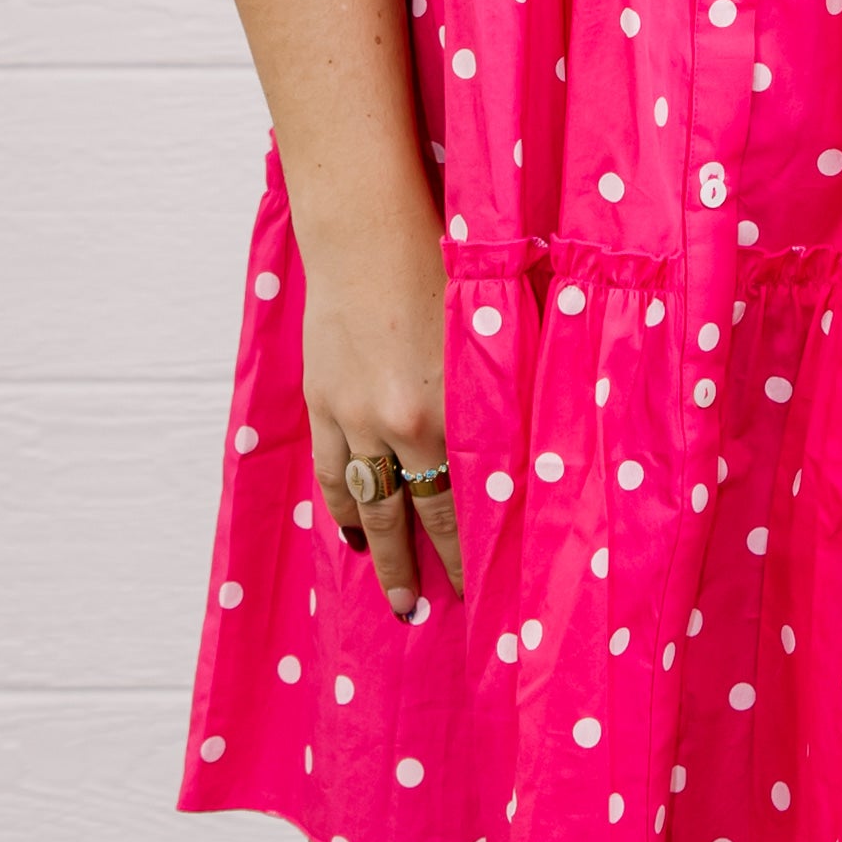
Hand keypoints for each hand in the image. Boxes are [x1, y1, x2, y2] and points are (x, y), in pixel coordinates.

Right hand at [299, 204, 461, 613]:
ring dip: (379, 548)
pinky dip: (343, 505)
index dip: (471, 547)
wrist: (363, 227)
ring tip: (387, 586)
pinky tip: (352, 529)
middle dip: (422, 566)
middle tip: (421, 614)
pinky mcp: (322, 399)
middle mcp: (398, 424)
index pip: (464, 500)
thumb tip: (519, 445)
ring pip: (366, 502)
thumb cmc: (438, 261)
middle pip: (414, 513)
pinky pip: (332, 470)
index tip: (484, 586)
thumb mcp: (487, 329)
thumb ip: (498, 391)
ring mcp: (352, 415)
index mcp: (447, 409)